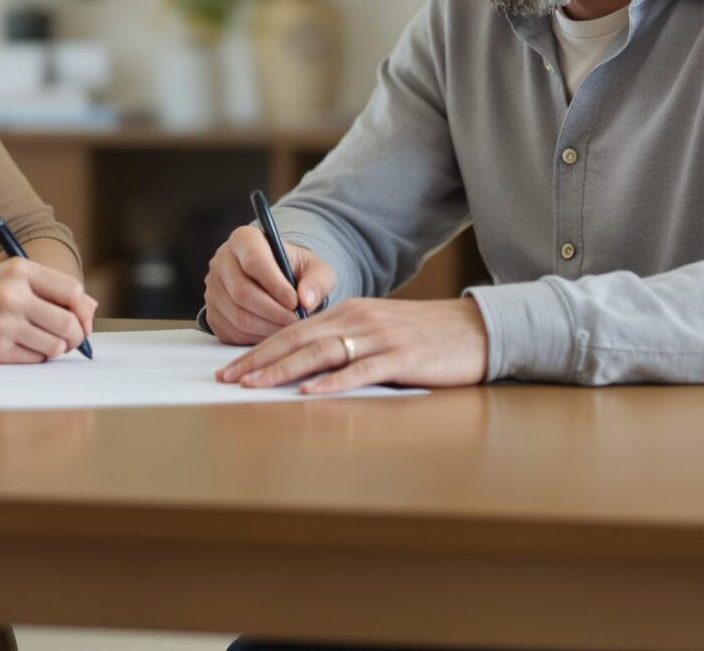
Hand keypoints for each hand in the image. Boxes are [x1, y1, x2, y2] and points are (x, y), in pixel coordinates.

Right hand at [0, 258, 96, 363]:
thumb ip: (50, 289)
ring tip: (40, 342)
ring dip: (55, 349)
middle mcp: (12, 295)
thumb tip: (90, 307)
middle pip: (69, 322)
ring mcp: (3, 324)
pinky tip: (19, 348)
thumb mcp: (9, 279)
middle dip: (77, 336)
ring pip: (56, 345)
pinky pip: (35, 360)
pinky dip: (35, 357)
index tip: (82, 320)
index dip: (83, 309)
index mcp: (19, 270)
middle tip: (72, 340)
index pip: (72, 291)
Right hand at [202, 225, 335, 345]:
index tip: (295, 302)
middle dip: (274, 312)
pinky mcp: (212, 314)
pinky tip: (273, 332)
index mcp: (244, 239)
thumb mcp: (314, 268)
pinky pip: (232, 332)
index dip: (276, 285)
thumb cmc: (294, 271)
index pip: (254, 261)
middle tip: (295, 320)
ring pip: (237, 316)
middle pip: (242, 292)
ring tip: (288, 327)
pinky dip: (256, 338)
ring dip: (267, 328)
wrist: (275, 281)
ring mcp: (212, 289)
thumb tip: (306, 301)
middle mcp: (221, 261)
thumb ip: (317, 281)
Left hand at [215, 298, 488, 394]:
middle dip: (259, 360)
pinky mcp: (401, 357)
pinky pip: (360, 370)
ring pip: (321, 353)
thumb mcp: (380, 331)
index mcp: (350, 312)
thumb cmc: (427, 338)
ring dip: (283, 370)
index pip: (293, 331)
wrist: (476, 331)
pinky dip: (332, 382)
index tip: (231, 367)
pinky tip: (309, 392)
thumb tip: (307, 366)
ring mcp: (379, 337)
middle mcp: (359, 319)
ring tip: (255, 384)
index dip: (259, 349)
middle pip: (298, 340)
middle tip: (228, 378)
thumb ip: (347, 342)